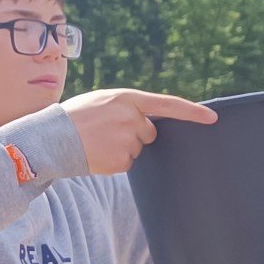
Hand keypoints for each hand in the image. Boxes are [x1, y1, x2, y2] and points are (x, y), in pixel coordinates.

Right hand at [62, 88, 216, 175]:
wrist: (51, 137)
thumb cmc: (74, 117)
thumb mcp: (101, 100)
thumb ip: (127, 107)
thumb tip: (147, 124)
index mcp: (127, 99)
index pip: (168, 104)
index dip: (192, 112)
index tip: (212, 118)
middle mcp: (131, 118)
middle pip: (148, 132)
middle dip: (134, 134)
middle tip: (106, 132)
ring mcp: (127, 140)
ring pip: (136, 149)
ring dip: (121, 148)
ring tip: (96, 142)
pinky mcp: (121, 160)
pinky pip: (127, 164)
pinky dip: (114, 162)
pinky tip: (96, 154)